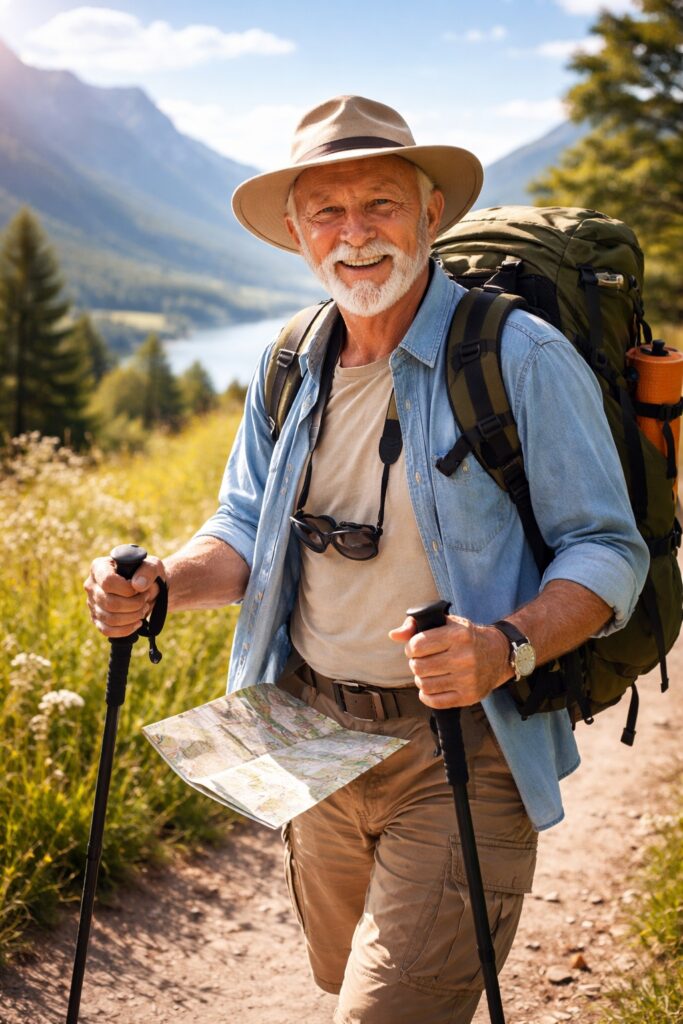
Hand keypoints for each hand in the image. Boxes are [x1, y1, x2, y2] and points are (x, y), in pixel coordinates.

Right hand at [84, 554, 165, 637]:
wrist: (147, 588)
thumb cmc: (147, 574)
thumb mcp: (152, 566)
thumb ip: (148, 571)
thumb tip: (137, 585)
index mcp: (99, 567)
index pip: (108, 582)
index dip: (127, 590)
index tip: (140, 590)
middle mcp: (91, 585)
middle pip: (110, 603)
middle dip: (134, 605)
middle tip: (145, 601)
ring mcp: (92, 603)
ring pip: (110, 619)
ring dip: (132, 617)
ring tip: (143, 610)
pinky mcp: (96, 618)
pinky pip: (107, 630)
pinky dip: (125, 629)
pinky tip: (137, 623)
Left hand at [388, 614, 510, 707]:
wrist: (498, 654)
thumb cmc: (465, 636)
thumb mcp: (445, 622)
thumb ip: (416, 625)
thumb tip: (393, 635)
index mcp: (458, 635)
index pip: (417, 645)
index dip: (411, 647)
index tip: (416, 648)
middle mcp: (464, 657)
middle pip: (419, 667)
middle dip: (415, 664)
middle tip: (422, 661)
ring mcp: (468, 679)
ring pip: (425, 685)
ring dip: (421, 679)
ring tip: (428, 673)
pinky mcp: (469, 696)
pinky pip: (435, 702)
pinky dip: (427, 696)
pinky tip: (431, 687)